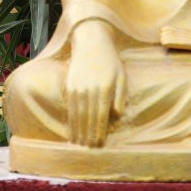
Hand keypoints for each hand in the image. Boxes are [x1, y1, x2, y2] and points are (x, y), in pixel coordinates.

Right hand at [65, 21, 125, 146]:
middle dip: (88, 135)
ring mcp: (77, 88)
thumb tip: (115, 116)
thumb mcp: (122, 77)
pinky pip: (70, 107)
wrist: (91, 42)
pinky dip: (70, 120)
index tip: (98, 144)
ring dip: (77, 131)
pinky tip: (72, 129)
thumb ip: (120, 97)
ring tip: (79, 143)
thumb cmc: (110, 62)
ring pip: (77, 115)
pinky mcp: (69, 86)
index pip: (101, 117)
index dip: (99, 132)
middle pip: (88, 119)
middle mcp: (90, 90)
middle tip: (88, 148)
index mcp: (105, 89)